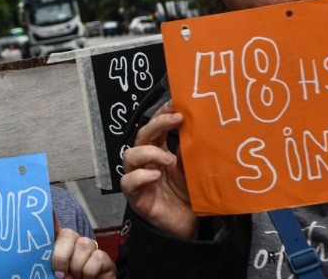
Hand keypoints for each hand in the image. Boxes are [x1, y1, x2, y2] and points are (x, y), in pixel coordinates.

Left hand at [51, 214, 115, 278]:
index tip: (48, 212)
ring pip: (83, 245)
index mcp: (62, 249)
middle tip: (60, 274)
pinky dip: (90, 271)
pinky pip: (97, 257)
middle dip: (61, 255)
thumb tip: (49, 236)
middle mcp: (77, 246)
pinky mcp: (105, 260)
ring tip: (78, 277)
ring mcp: (92, 251)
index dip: (51, 219)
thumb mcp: (56, 275)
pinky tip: (89, 278)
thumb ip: (53, 261)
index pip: (56, 230)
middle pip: (68, 234)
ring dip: (77, 266)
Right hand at [120, 101, 196, 238]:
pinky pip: (129, 183)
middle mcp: (146, 162)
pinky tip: (155, 176)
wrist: (188, 226)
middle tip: (177, 119)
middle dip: (157, 124)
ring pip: (129, 156)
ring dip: (149, 152)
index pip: (155, 126)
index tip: (176, 102)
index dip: (162, 113)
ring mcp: (139, 179)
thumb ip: (191, 151)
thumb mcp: (193, 169)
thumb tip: (198, 127)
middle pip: (141, 136)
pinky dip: (140, 176)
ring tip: (168, 159)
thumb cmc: (189, 196)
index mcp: (159, 151)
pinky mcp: (137, 198)